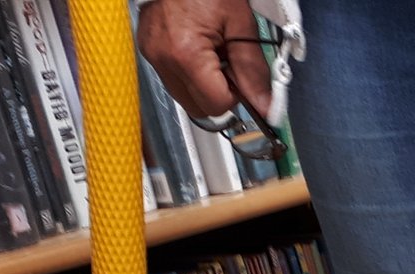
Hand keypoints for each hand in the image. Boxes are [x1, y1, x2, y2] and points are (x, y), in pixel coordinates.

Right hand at [136, 0, 271, 119]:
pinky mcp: (148, 50)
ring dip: (204, 85)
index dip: (235, 96)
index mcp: (186, 54)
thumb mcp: (241, 25)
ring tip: (212, 52)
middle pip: (199, 108)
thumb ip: (254, 70)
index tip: (241, 78)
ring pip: (186, 97)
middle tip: (228, 64)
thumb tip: (266, 106)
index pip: (217, 105)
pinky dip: (190, 73)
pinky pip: (174, 79)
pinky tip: (197, 49)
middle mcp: (164, 60)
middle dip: (219, 94)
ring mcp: (152, 56)